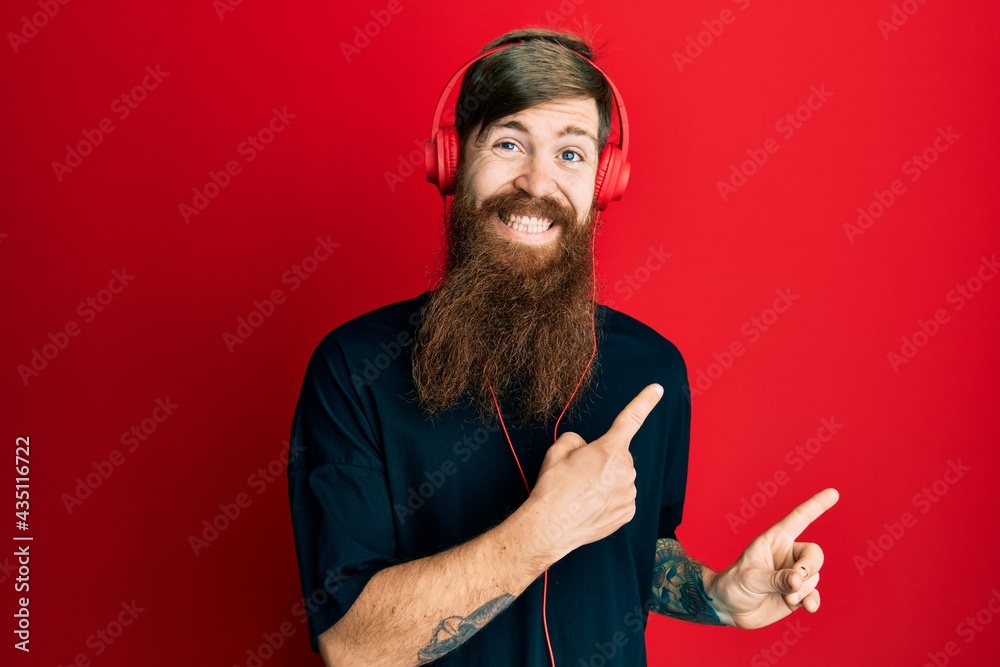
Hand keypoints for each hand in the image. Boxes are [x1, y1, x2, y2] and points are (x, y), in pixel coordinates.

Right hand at [526, 384, 663, 559]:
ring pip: (621, 478)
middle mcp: (625, 471)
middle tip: (578, 474)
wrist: (550, 527)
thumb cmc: (553, 488)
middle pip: (618, 456)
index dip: (645, 401)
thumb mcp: (557, 451)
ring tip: (582, 493)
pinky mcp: (628, 513)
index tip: (657, 389)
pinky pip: (622, 498)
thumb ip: (576, 439)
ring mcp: (629, 494)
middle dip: (602, 460)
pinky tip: (591, 506)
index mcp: (609, 450)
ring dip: (606, 481)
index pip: (630, 419)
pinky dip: (609, 499)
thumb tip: (585, 447)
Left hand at [706, 488, 838, 628]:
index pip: (799, 518)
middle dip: (809, 567)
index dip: (816, 505)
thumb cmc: (733, 584)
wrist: (728, 608)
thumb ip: (776, 579)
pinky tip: (807, 606)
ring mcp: (794, 575)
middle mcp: (787, 555)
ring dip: (802, 590)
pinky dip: (812, 601)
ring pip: (814, 577)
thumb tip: (800, 580)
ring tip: (785, 597)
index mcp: (775, 539)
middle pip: (814, 554)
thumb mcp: (751, 578)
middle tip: (796, 583)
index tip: (834, 492)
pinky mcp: (797, 594)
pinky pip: (814, 594)